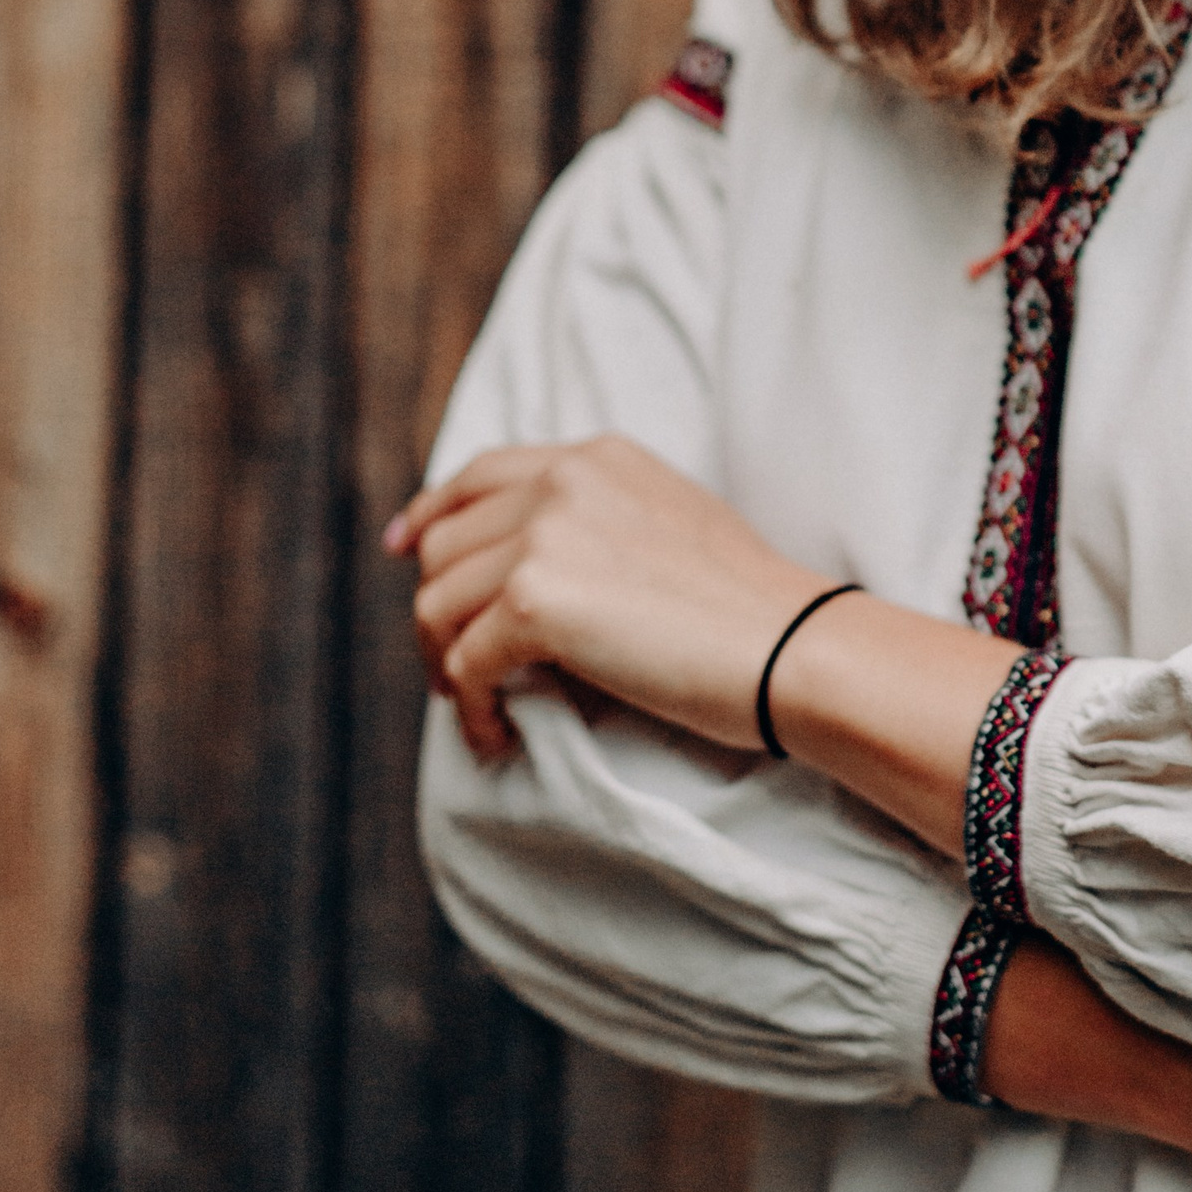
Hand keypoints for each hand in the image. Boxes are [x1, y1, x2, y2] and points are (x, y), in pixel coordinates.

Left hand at [385, 435, 823, 761]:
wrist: (788, 645)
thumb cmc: (748, 607)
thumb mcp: (669, 523)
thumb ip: (596, 522)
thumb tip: (526, 571)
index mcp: (596, 458)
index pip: (478, 474)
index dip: (431, 514)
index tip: (403, 549)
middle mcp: (562, 481)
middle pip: (444, 545)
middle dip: (440, 612)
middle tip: (461, 671)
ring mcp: (545, 536)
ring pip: (436, 605)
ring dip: (447, 666)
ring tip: (482, 707)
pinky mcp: (536, 601)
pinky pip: (463, 664)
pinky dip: (472, 709)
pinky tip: (501, 734)